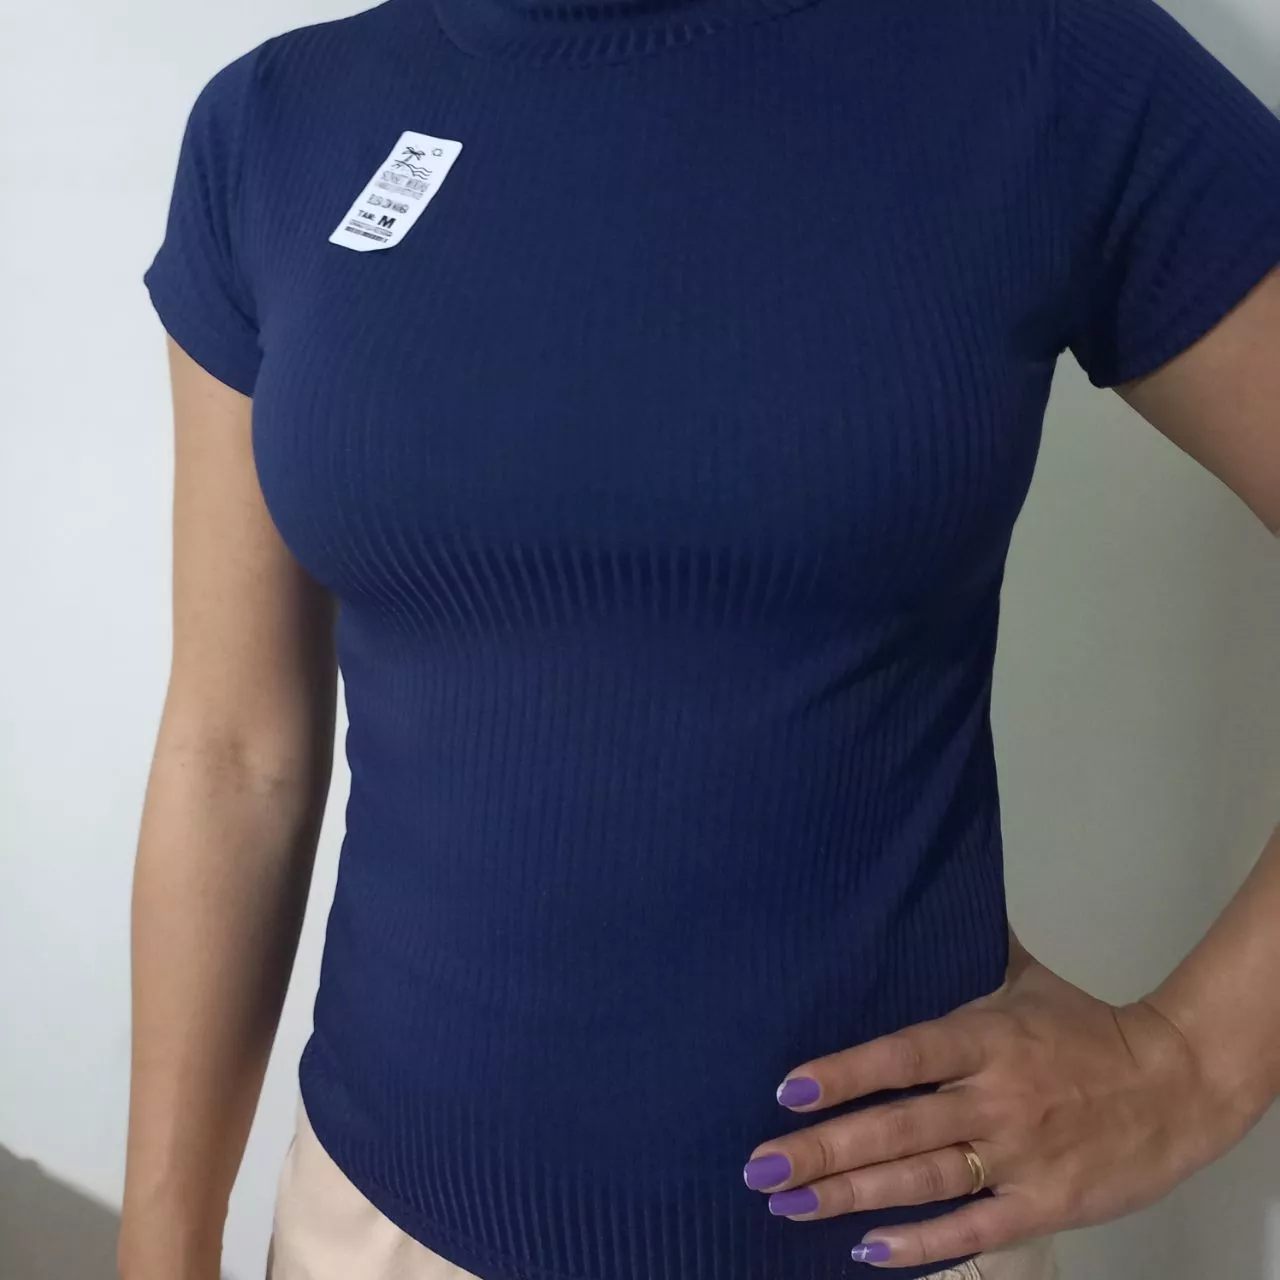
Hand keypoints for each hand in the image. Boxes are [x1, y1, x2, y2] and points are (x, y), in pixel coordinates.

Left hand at [741, 940, 1260, 1268]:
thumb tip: (923, 893)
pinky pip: (975, 1227)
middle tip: (762, 1167)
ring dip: (853, 1195)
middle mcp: (995, 1098)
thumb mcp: (1024, 976)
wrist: (1178, 1083)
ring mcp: (1019, 1155)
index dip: (844, 1074)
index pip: (902, 1056)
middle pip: (898, 1127)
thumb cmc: (1088, 1028)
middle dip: (824, 1150)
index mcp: (986, 1038)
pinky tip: (868, 1248)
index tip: (787, 1090)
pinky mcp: (1045, 1203)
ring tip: (791, 1204)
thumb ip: (968, 948)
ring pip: (923, 1179)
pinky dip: (922, 1243)